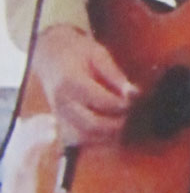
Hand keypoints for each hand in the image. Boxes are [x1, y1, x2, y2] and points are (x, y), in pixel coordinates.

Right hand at [32, 24, 138, 144]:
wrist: (51, 55)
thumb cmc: (77, 53)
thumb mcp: (99, 54)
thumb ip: (116, 75)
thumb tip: (134, 93)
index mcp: (70, 82)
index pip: (101, 101)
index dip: (122, 104)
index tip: (135, 99)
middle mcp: (62, 102)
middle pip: (92, 124)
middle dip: (117, 123)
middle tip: (130, 113)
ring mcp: (59, 115)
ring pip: (85, 137)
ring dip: (107, 134)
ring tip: (122, 120)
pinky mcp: (60, 123)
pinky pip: (79, 139)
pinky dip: (96, 139)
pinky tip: (109, 129)